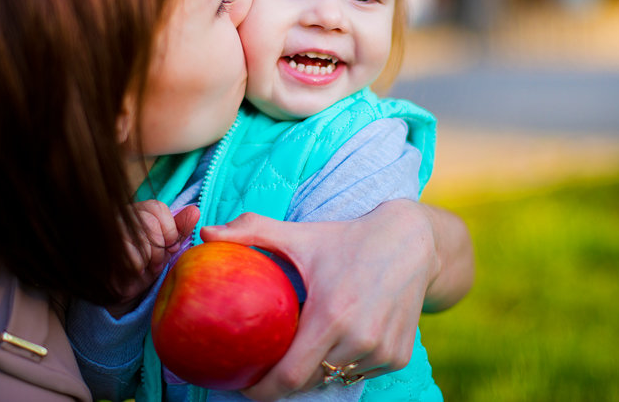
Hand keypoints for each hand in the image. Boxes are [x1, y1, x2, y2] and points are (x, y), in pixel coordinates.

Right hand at [108, 201, 198, 316]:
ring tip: (147, 266)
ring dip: (149, 258)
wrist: (122, 285)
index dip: (169, 230)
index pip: (157, 208)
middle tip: (157, 261)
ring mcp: (109, 230)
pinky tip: (135, 271)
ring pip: (141, 239)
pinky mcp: (105, 250)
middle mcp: (121, 215)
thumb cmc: (147, 261)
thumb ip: (180, 228)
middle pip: (150, 224)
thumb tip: (195, 210)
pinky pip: (130, 256)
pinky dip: (138, 267)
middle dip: (160, 247)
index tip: (171, 246)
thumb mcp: (167, 244)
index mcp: (138, 209)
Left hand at [199, 199, 436, 400]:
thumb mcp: (300, 236)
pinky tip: (335, 340)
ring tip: (296, 352)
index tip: (243, 382)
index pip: (289, 376)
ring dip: (314, 371)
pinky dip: (342, 363)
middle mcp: (361, 338)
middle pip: (309, 383)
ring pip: (334, 377)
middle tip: (262, 370)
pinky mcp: (398, 356)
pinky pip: (358, 371)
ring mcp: (383, 351)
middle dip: (282, 383)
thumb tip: (206, 234)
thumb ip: (252, 232)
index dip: (262, 389)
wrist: (412, 241)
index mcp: (332, 314)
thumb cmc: (347, 239)